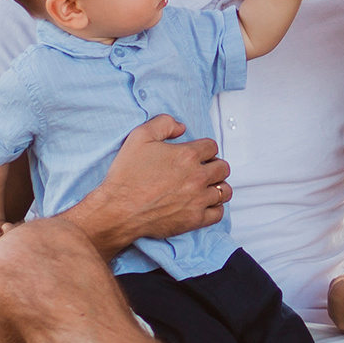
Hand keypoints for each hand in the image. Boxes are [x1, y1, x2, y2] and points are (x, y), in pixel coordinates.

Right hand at [63, 114, 231, 255]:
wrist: (118, 209)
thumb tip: (181, 127)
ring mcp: (198, 199)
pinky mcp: (195, 219)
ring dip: (217, 186)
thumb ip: (163, 124)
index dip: (205, 149)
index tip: (198, 154)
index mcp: (188, 155)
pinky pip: (218, 213)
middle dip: (214, 166)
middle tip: (203, 170)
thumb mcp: (139, 137)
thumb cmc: (126, 176)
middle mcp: (197, 177)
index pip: (212, 147)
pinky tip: (205, 204)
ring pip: (225, 191)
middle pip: (223, 168)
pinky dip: (215, 208)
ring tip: (207, 187)